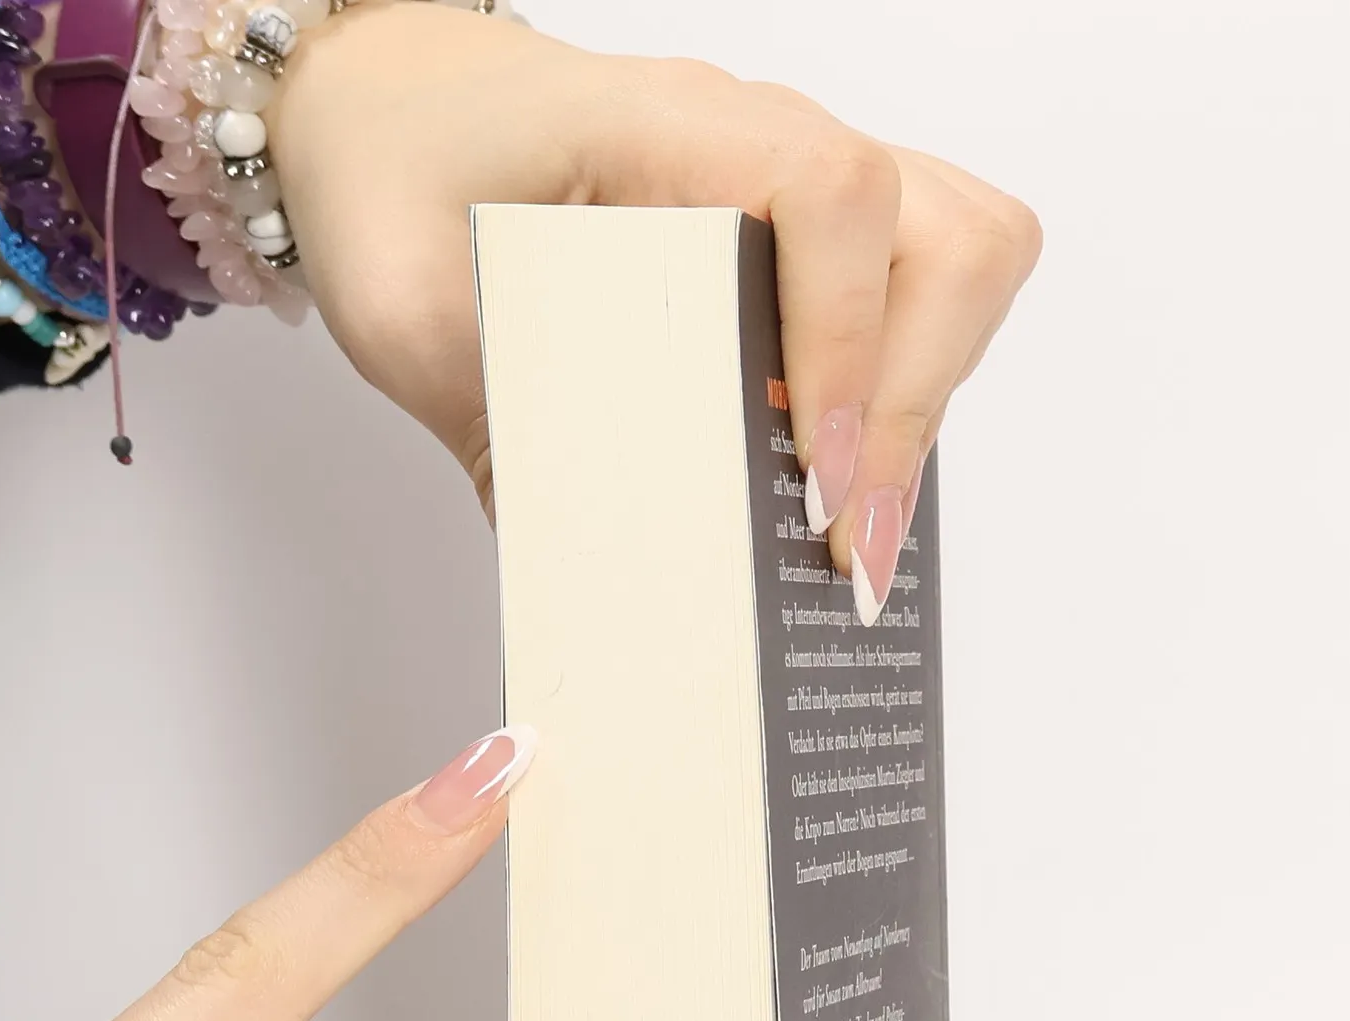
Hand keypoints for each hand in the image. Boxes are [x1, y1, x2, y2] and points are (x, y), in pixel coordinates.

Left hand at [272, 5, 1040, 608]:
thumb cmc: (396, 179)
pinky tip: (834, 474)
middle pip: (947, 235)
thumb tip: (594, 580)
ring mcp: (796, 180)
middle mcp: (762, 139)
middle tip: (845, 542)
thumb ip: (493, 427)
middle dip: (915, 404)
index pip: (833, 201)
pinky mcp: (801, 234)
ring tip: (851, 520)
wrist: (391, 110)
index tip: (816, 480)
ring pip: (958, 259)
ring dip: (925, 395)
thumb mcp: (408, 311)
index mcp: (669, 127)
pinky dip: (907, 384)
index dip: (850, 346)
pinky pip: (918, 287)